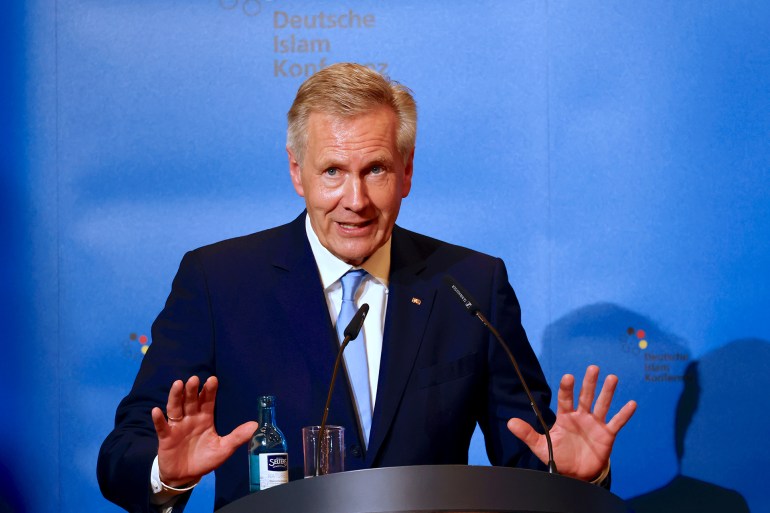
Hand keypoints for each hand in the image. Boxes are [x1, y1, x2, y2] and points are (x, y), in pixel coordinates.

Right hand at [151, 375, 257, 486]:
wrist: (186, 476)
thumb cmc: (205, 459)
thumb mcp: (224, 449)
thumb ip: (237, 437)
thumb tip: (255, 425)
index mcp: (205, 419)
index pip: (208, 401)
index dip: (210, 391)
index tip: (213, 379)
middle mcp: (191, 418)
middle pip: (191, 401)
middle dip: (193, 390)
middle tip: (195, 379)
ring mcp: (177, 426)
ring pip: (176, 408)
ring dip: (176, 396)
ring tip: (178, 384)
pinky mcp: (166, 437)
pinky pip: (162, 426)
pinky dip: (158, 419)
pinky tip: (156, 411)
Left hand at [507, 365, 636, 480]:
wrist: (576, 474)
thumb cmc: (558, 456)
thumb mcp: (541, 446)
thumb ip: (527, 434)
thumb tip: (509, 422)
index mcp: (565, 417)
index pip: (565, 399)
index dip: (567, 389)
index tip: (568, 377)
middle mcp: (581, 416)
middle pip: (586, 397)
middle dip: (589, 383)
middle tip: (593, 368)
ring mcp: (595, 424)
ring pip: (602, 405)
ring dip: (607, 392)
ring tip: (612, 378)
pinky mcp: (607, 434)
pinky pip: (616, 422)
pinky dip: (624, 414)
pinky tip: (631, 403)